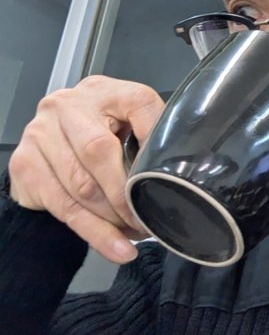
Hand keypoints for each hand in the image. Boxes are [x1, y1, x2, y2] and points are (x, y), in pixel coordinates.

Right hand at [8, 76, 164, 263]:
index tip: (167, 176)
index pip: (139, 106)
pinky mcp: (25, 164)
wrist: (55, 139)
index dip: (154, 143)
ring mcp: (40, 133)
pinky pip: (62, 206)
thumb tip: (176, 173)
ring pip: (79, 186)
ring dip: (111, 219)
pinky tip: (114, 244)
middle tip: (148, 219)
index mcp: (105, 89)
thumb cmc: (106, 132)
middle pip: (98, 152)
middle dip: (126, 194)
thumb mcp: (133, 123)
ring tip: (134, 236)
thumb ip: (152, 135)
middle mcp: (67, 105)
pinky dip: (92, 231)